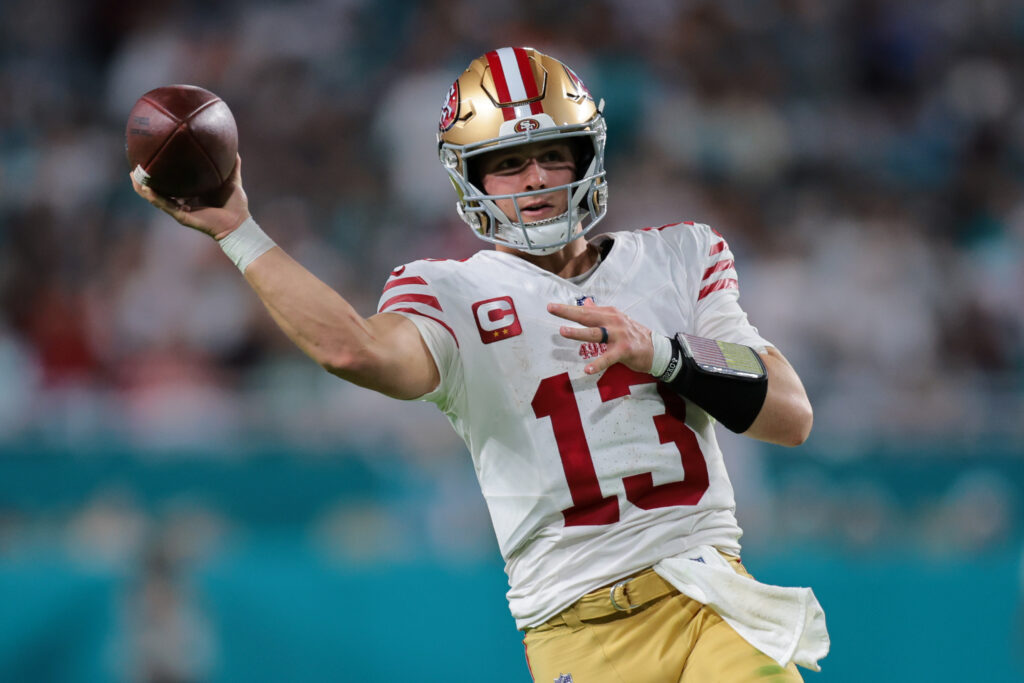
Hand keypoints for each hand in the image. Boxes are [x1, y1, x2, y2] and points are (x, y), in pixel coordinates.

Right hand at [130, 153, 250, 239]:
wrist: (239, 223)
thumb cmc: (236, 205)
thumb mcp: (232, 180)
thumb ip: (232, 165)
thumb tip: (234, 148)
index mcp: (190, 194)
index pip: (171, 183)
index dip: (160, 173)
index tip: (151, 158)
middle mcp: (182, 202)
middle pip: (157, 190)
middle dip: (144, 180)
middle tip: (134, 165)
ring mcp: (180, 210)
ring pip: (155, 199)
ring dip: (142, 188)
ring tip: (133, 176)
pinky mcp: (183, 217)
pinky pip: (166, 206)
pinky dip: (155, 198)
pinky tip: (147, 189)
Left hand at [547, 300, 653, 374]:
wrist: (656, 350)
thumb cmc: (633, 335)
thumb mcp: (617, 320)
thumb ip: (599, 312)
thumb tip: (586, 302)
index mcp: (610, 313)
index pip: (586, 310)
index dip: (568, 308)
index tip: (552, 306)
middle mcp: (613, 321)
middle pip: (587, 316)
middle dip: (568, 313)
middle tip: (552, 309)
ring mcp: (619, 335)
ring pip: (595, 333)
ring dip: (578, 333)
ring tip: (563, 331)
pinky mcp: (624, 350)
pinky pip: (608, 358)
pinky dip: (597, 364)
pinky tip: (587, 369)